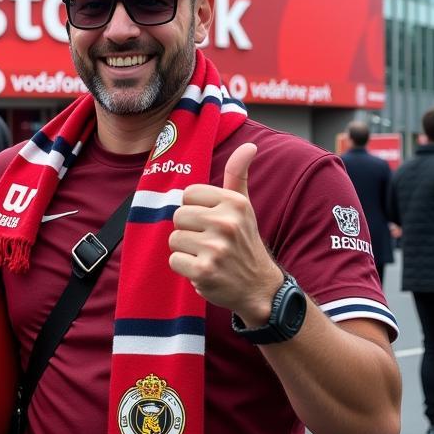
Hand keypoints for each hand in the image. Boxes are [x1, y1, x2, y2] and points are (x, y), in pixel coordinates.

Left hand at [168, 143, 282, 323]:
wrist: (259, 287)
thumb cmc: (245, 243)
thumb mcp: (244, 207)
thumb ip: (238, 175)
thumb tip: (249, 145)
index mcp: (234, 203)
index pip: (188, 194)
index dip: (195, 210)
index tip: (212, 222)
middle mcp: (226, 223)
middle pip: (178, 216)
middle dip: (189, 231)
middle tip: (209, 242)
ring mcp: (216, 248)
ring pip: (174, 238)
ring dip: (186, 250)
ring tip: (207, 256)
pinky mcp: (204, 271)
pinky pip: (174, 260)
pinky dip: (185, 268)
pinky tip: (204, 270)